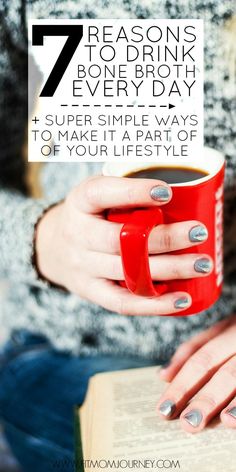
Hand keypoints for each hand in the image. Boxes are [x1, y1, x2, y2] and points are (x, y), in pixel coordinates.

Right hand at [35, 175, 211, 314]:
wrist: (52, 246)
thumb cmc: (89, 215)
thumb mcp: (97, 193)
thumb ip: (126, 191)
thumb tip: (182, 193)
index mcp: (80, 201)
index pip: (102, 193)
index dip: (134, 193)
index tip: (167, 192)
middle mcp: (78, 235)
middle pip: (121, 240)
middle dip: (164, 238)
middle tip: (198, 232)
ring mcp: (83, 267)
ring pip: (127, 272)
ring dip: (169, 270)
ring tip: (201, 264)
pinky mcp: (91, 291)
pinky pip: (122, 302)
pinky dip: (154, 304)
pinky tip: (182, 299)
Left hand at [157, 315, 235, 431]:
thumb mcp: (222, 328)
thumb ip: (194, 348)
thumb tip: (163, 374)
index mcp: (230, 330)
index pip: (201, 358)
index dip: (182, 384)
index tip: (164, 407)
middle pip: (224, 373)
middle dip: (205, 399)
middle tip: (187, 423)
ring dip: (232, 404)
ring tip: (221, 422)